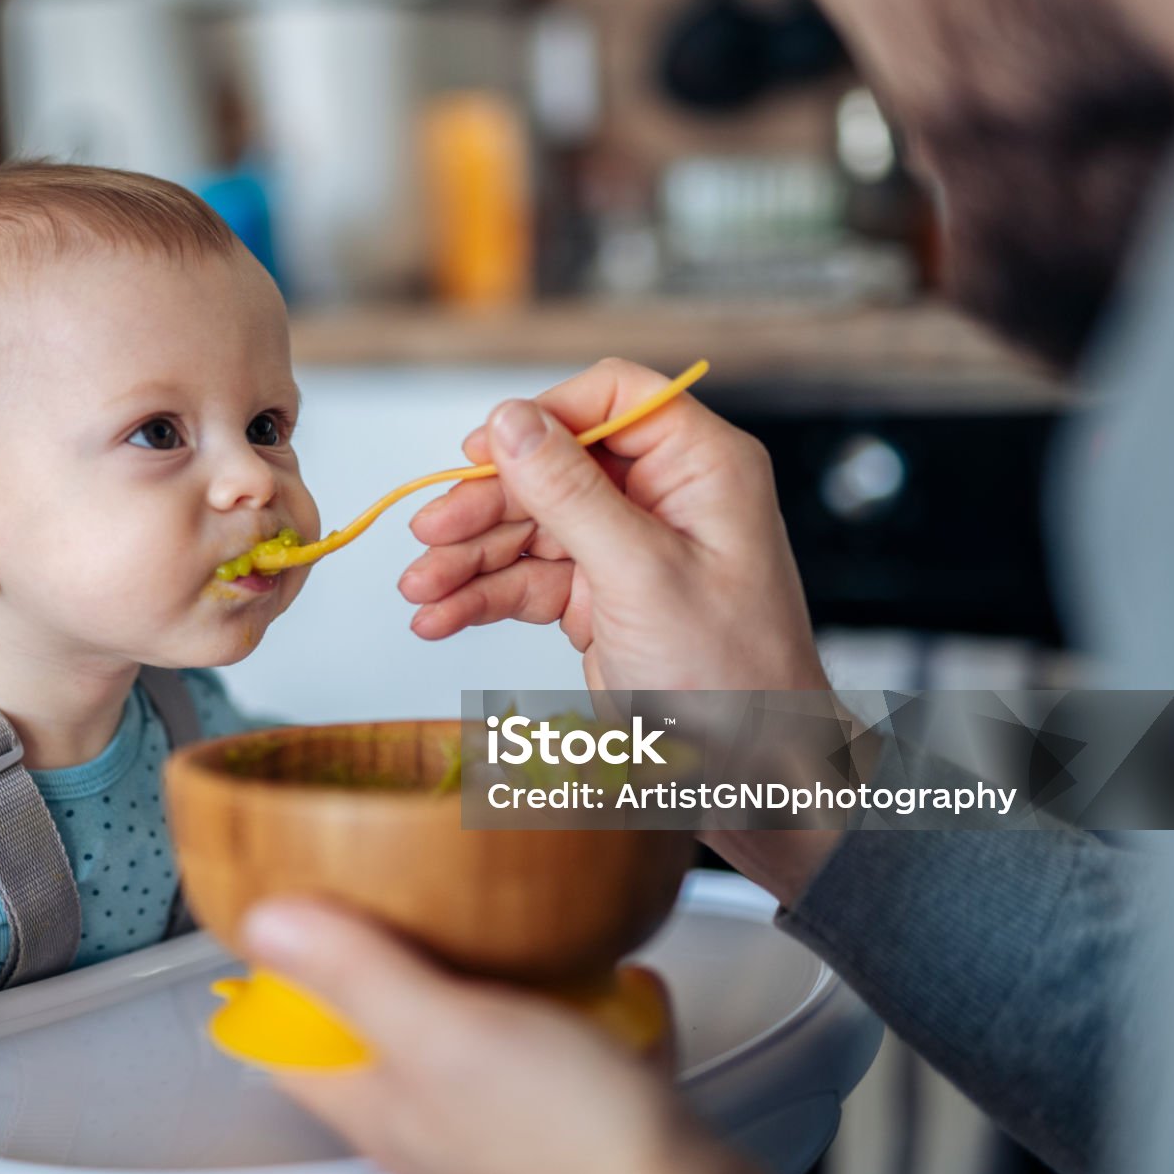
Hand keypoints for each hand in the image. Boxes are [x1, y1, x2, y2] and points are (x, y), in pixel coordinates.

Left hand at [243, 899, 780, 1173]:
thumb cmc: (567, 1153)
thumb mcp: (443, 1035)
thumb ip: (355, 976)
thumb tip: (268, 922)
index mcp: (382, 1103)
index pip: (291, 1043)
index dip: (279, 977)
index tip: (291, 909)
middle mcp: (436, 1122)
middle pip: (384, 1033)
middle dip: (391, 961)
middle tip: (400, 897)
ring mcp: (508, 1128)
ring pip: (478, 1042)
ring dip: (496, 982)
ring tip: (515, 928)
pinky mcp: (582, 1131)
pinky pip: (576, 1056)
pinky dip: (594, 1013)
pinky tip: (618, 983)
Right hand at [401, 358, 841, 903]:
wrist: (754, 777)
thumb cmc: (735, 680)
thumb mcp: (642, 576)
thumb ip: (570, 494)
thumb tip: (510, 420)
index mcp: (701, 468)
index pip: (613, 396)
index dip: (542, 416)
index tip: (482, 451)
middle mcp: (664, 497)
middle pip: (552, 466)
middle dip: (484, 504)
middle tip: (428, 534)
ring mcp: (630, 549)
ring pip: (529, 526)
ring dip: (469, 557)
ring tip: (419, 592)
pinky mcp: (602, 598)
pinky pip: (528, 580)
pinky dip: (482, 598)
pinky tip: (441, 617)